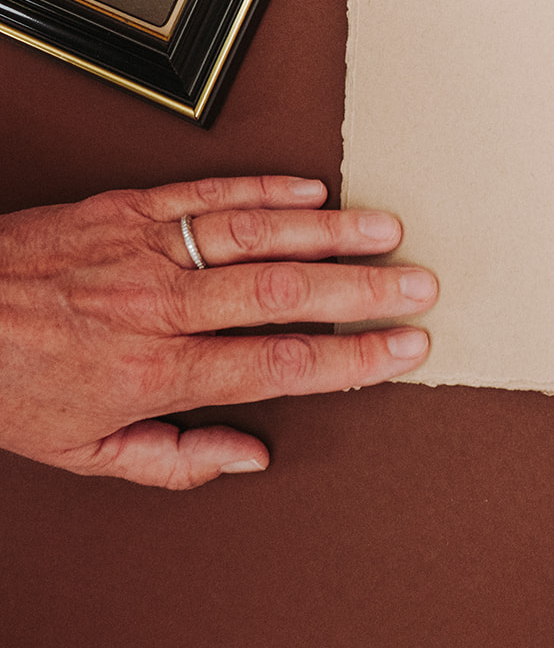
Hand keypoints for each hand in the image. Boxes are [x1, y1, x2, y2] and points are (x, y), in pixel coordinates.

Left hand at [0, 174, 436, 490]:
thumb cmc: (8, 381)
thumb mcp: (82, 451)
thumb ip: (174, 458)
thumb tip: (247, 457)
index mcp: (154, 372)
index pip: (278, 365)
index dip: (353, 358)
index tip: (403, 350)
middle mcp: (159, 307)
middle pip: (284, 295)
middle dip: (364, 292)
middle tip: (419, 285)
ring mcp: (146, 250)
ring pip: (256, 235)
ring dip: (329, 232)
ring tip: (386, 230)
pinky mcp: (128, 207)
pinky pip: (208, 191)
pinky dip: (265, 188)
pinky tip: (310, 189)